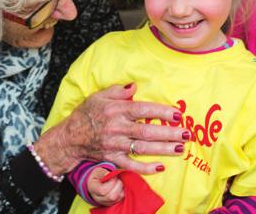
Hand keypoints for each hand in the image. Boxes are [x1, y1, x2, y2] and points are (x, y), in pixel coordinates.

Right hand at [35, 83, 189, 174]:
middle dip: (168, 133)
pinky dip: (145, 168)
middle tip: (186, 133)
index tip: (178, 114)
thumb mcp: (99, 96)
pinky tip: (160, 167)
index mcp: (116, 110)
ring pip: (143, 148)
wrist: (69, 137)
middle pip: (147, 130)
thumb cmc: (87, 113)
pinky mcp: (113, 158)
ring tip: (180, 148)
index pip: (143, 110)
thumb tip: (134, 86)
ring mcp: (115, 145)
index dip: (161, 112)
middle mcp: (117, 128)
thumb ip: (118, 91)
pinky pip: (131, 165)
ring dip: (163, 149)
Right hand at [88, 167, 123, 205]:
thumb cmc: (98, 176)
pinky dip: (122, 191)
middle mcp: (98, 198)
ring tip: (118, 181)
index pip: (103, 191)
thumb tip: (108, 175)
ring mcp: (105, 202)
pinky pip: (120, 199)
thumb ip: (103, 172)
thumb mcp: (98, 171)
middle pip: (111, 196)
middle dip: (118, 185)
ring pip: (117, 198)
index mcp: (93, 189)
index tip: (113, 176)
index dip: (111, 183)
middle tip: (117, 178)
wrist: (98, 182)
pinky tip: (119, 186)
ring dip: (121, 188)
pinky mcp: (112, 203)